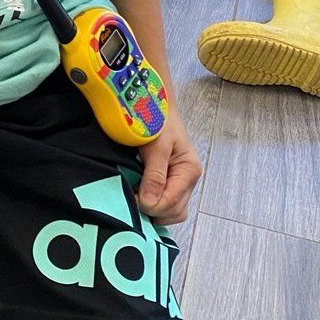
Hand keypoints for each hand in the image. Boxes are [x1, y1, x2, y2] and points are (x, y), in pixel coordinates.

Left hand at [137, 109, 201, 225]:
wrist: (154, 106)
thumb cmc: (157, 121)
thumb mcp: (156, 145)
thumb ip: (154, 174)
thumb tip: (149, 202)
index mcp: (189, 170)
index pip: (173, 202)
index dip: (151, 205)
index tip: (131, 198)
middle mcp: (188, 180)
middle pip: (174, 212)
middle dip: (153, 210)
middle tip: (131, 198)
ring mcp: (181, 184)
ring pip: (171, 213)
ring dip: (153, 211)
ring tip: (135, 197)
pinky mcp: (171, 184)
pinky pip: (166, 205)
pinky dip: (153, 206)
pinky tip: (139, 196)